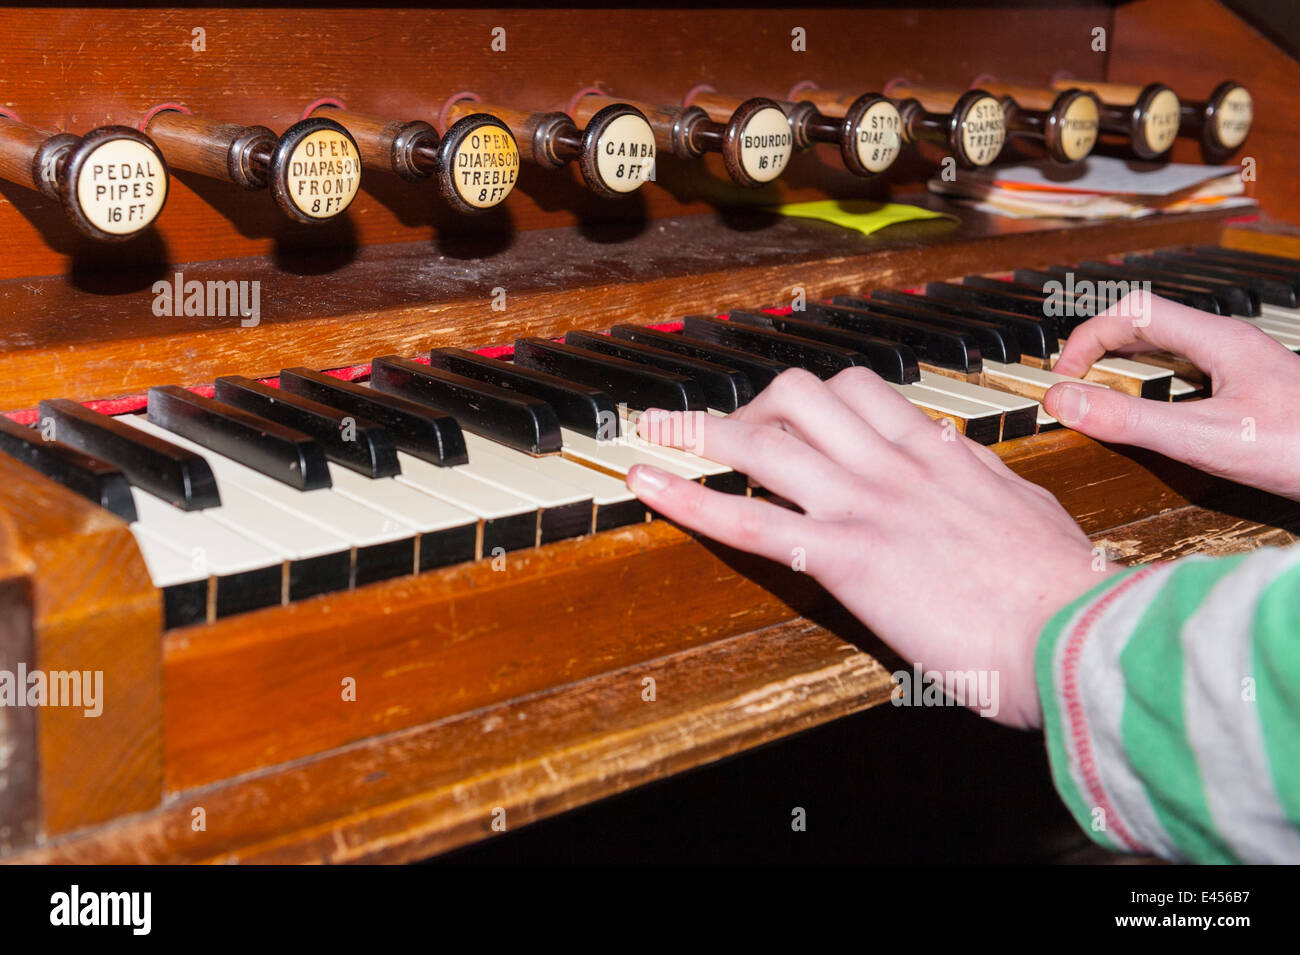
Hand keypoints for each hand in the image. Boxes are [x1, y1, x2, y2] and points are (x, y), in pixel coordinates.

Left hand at [625, 367, 1122, 728]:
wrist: (1072, 633)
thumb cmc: (1058, 586)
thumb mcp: (1025, 509)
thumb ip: (982, 477)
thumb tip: (960, 454)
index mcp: (937, 454)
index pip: (860, 392)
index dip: (813, 398)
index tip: (791, 418)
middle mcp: (892, 464)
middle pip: (802, 393)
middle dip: (756, 406)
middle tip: (736, 440)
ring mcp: (864, 504)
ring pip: (763, 440)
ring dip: (700, 432)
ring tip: (656, 430)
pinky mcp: (844, 557)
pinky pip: (749, 521)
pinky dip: (688, 499)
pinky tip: (645, 481)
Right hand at [1045, 290, 1299, 499]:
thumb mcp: (1203, 438)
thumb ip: (1130, 419)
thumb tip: (1064, 400)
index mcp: (1219, 341)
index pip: (1133, 311)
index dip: (1088, 338)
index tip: (1066, 378)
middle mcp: (1232, 345)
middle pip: (1149, 323)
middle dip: (1101, 347)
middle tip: (1074, 383)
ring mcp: (1246, 367)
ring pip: (1172, 346)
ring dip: (1129, 363)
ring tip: (1104, 393)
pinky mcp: (1254, 392)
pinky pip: (1193, 371)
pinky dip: (1159, 384)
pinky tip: (1159, 414)